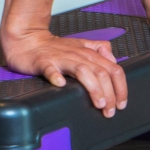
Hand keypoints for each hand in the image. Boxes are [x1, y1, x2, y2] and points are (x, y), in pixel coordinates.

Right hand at [1, 29, 127, 116]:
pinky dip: (56, 76)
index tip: (121, 103)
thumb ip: (100, 51)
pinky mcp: (43, 62)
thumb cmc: (54, 47)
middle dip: (110, 93)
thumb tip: (114, 61)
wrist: (28, 40)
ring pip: (82, 71)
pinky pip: (50, 69)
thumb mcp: (82, 46)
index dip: (121, 87)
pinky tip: (61, 84)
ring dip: (93, 87)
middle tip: (110, 110)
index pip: (113, 69)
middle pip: (102, 72)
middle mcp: (78, 56)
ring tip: (97, 103)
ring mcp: (61, 59)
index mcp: (89, 54)